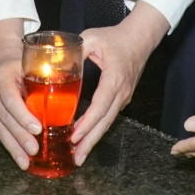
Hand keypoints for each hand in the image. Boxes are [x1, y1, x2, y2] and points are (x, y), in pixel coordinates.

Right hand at [0, 19, 38, 170]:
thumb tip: (68, 98)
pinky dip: (9, 143)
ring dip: (13, 146)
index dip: (23, 115)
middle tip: (34, 150)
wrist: (0, 58)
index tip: (37, 129)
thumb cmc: (22, 62)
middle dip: (20, 136)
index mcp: (1, 76)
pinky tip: (18, 155)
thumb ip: (44, 78)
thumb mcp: (31, 64)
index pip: (11, 98)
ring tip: (25, 162)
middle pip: (5, 117)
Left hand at [71, 1, 168, 163]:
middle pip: (105, 122)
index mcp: (114, 78)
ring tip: (79, 155)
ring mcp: (123, 96)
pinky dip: (97, 128)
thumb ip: (74, 50)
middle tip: (76, 157)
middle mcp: (121, 92)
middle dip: (90, 141)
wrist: (140, 38)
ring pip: (108, 122)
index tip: (75, 136)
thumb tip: (54, 60)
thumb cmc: (116, 37)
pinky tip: (85, 136)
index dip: (88, 123)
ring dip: (93, 138)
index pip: (101, 106)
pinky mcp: (122, 97)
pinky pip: (108, 116)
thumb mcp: (92, 38)